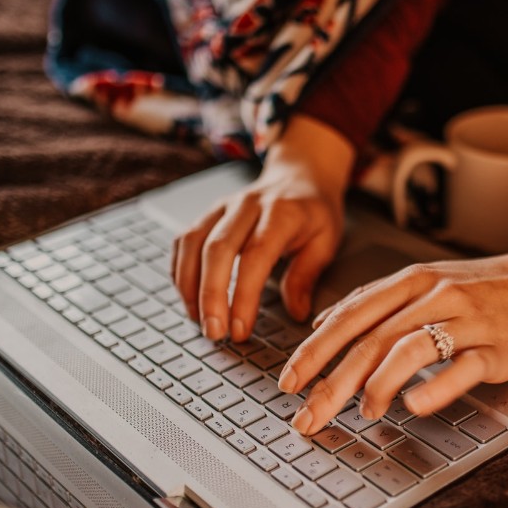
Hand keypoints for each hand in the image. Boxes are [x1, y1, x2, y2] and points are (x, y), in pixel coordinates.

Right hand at [171, 115, 353, 341]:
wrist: (300, 174)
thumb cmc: (315, 212)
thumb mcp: (326, 241)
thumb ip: (307, 275)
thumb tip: (296, 313)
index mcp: (282, 213)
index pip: (255, 256)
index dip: (243, 296)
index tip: (240, 329)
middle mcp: (247, 205)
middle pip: (217, 250)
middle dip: (210, 296)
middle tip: (214, 333)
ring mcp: (223, 207)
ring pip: (193, 243)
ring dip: (190, 286)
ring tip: (199, 321)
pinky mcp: (208, 213)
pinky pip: (184, 241)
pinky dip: (181, 271)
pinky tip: (190, 297)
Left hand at [277, 223, 507, 434]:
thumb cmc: (488, 287)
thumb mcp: (428, 283)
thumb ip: (378, 302)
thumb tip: (324, 326)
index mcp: (412, 281)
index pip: (351, 316)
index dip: (315, 351)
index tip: (288, 382)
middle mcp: (435, 296)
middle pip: (371, 339)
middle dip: (332, 381)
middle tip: (308, 415)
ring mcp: (468, 320)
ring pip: (410, 349)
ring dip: (378, 385)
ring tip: (364, 412)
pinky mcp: (499, 346)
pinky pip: (463, 367)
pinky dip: (435, 388)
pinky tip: (414, 405)